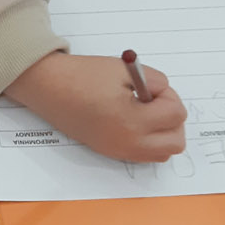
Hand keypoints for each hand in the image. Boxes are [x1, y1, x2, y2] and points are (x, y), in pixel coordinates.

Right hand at [5, 52, 187, 163]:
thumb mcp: (124, 70)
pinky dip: (149, 141)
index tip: (150, 87)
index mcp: (132, 121)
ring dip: (163, 134)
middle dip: (172, 120)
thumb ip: (155, 81)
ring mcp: (118, 150)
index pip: (176, 115)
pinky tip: (132, 122)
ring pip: (163, 153)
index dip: (168, 95)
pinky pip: (144, 155)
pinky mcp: (109, 152)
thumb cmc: (82, 76)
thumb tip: (163, 94)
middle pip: (175, 142)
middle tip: (154, 103)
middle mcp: (127, 142)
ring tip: (145, 114)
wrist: (48, 88)